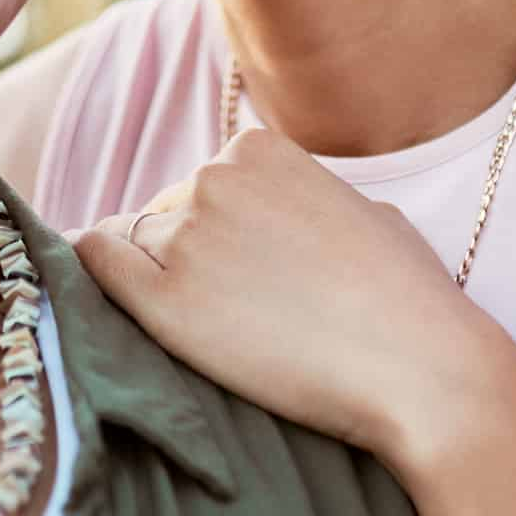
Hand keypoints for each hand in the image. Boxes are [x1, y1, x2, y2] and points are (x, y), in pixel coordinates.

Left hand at [75, 127, 514, 465]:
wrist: (424, 369)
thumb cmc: (407, 298)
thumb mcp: (359, 210)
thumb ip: (304, 197)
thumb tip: (274, 214)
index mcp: (256, 147)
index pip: (202, 185)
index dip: (215, 234)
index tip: (241, 276)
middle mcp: (213, 176)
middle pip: (164, 214)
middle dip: (185, 257)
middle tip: (231, 314)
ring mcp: (186, 234)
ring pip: (133, 245)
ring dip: (153, 280)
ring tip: (204, 330)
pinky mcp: (166, 299)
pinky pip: (97, 264)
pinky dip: (92, 276)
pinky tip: (92, 297)